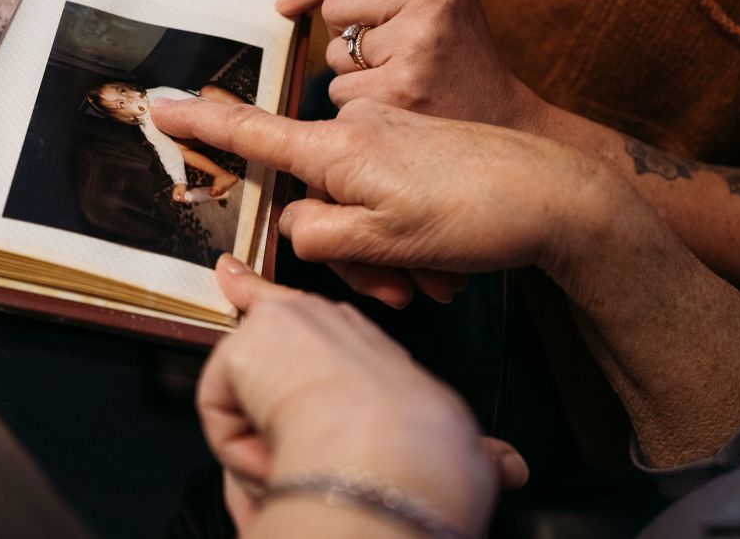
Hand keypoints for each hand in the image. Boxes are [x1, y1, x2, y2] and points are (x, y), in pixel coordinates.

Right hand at [151, 98, 621, 288]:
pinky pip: (386, 197)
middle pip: (312, 195)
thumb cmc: (471, 215)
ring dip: (381, 253)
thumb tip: (294, 223)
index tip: (159, 104)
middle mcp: (358, 133)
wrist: (554, 194)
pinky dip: (402, 236)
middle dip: (343, 251)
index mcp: (339, 148)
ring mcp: (390, 137)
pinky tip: (440, 265)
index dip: (200, 125)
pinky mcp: (417, 147)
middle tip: (395, 293)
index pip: (252, 132)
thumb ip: (318, 233)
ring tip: (428, 282)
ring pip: (354, 204)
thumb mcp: (381, 242)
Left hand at [199, 255, 526, 535]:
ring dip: (262, 442)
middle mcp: (326, 324)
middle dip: (250, 321)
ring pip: (246, 393)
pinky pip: (222, 413)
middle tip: (243, 323)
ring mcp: (284, 326)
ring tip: (298, 461)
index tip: (240, 272)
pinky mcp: (247, 343)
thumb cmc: (430, 449)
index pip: (324, 324)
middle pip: (268, 314)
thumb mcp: (461, 448)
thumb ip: (478, 451)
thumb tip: (518, 468)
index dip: (282, 305)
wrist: (397, 449)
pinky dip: (241, 447)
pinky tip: (274, 455)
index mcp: (369, 345)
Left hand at [276, 0, 547, 129]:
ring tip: (400, 81)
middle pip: (334, 9)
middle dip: (345, 37)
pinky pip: (341, 92)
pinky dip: (358, 105)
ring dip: (353, 75)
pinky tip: (396, 106)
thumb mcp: (432, 4)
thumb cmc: (459, 62)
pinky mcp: (401, 88)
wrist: (504, 123)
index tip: (286, 5)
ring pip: (333, 54)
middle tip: (388, 58)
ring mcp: (418, 42)